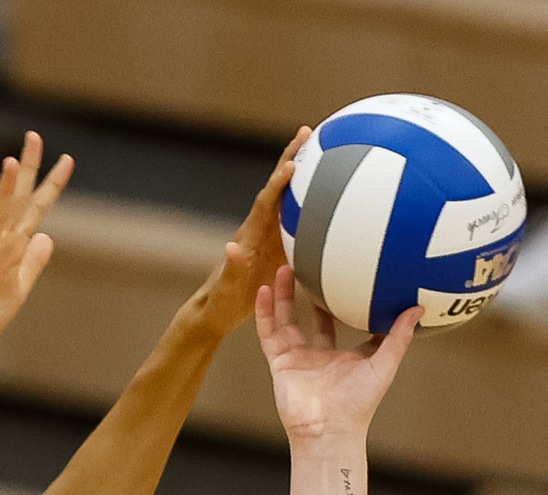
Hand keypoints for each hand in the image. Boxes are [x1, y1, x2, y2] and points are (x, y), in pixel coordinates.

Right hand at [0, 131, 72, 353]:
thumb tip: (47, 237)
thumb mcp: (19, 286)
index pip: (34, 208)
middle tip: (34, 136)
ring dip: (3, 191)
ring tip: (10, 162)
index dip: (51, 185)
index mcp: (11, 246)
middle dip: (26, 169)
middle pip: (16, 200)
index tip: (67, 158)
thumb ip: (32, 262)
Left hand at [181, 129, 309, 336]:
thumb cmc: (221, 302)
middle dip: (292, 158)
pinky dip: (312, 200)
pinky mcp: (278, 245)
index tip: (294, 163)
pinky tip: (329, 194)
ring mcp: (270, 234)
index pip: (266, 203)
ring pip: (290, 197)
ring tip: (322, 147)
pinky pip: (298, 217)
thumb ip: (231, 269)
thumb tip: (232, 247)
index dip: (278, 183)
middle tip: (308, 131)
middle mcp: (260, 228)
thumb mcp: (226, 289)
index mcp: (250, 236)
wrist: (217, 311)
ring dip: (304, 172)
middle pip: (278, 187)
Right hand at [253, 266, 419, 444]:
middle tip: (309, 264)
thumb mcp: (384, 365)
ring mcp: (296, 357)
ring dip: (283, 295)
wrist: (328, 429)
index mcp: (341, 355)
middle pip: (308, 316)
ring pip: (286, 319)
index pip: (339, 324)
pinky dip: (265, 311)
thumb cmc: (358, 404)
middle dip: (307, 292)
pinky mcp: (279, 361)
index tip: (344, 276)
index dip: (340, 302)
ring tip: (285, 267)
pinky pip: (268, 332)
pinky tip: (265, 289)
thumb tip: (418, 308)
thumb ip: (398, 337)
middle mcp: (317, 354)